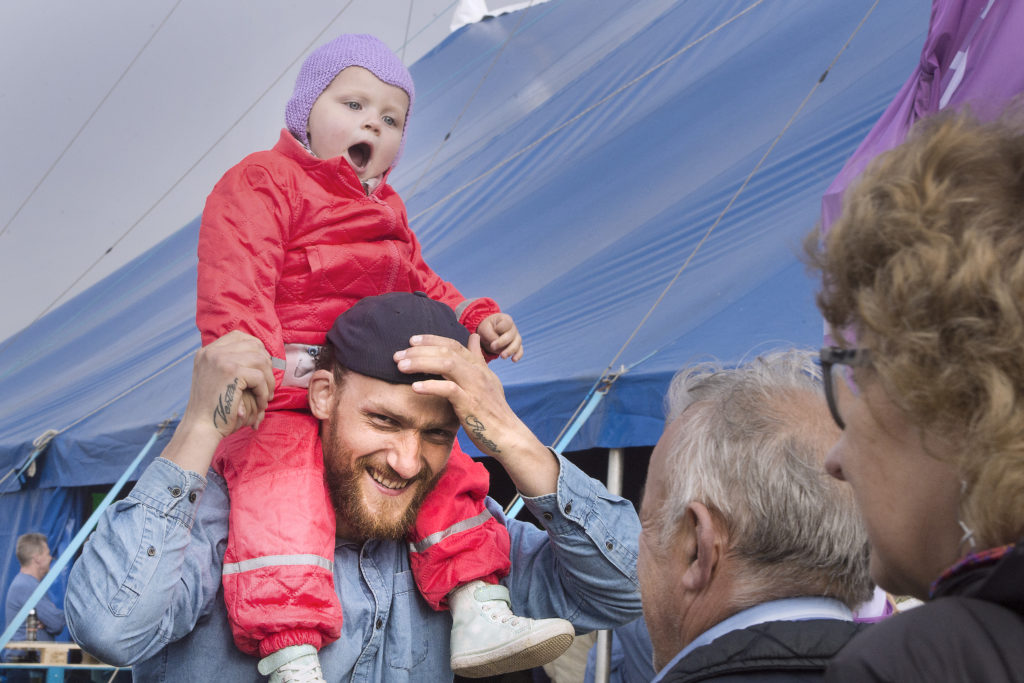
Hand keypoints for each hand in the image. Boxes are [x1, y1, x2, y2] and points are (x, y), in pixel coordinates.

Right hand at [166, 331, 274, 473]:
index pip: (238, 336)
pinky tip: (261, 403)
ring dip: (269, 380)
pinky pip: (260, 377)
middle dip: (266, 365)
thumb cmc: (213, 408)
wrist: (201, 427)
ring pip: (261, 360)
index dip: (256, 348)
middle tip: (267, 385)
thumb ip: (230, 364)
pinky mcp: (232, 372)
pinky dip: (265, 392)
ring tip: (266, 396)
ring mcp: (221, 360)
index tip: (262, 367)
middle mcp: (212, 352)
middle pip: (254, 345)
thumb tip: (262, 354)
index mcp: (207, 352)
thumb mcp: (215, 378)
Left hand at [393, 334, 556, 496]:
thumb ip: (477, 358)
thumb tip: (474, 337)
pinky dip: (431, 386)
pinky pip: (449, 389)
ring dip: (421, 363)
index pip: (453, 344)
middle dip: (420, 350)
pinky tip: (415, 387)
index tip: (411, 340)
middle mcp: (477, 372)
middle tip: (397, 354)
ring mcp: (475, 387)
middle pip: (447, 350)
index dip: (431, 339)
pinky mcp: (470, 404)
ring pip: (447, 364)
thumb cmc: (494, 411)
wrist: (508, 436)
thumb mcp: (488, 380)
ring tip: (401, 366)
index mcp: (478, 366)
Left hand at [476, 313, 523, 361]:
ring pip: (517, 344)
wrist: (488, 333)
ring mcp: (516, 337)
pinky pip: (520, 351)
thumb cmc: (487, 328)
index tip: (492, 331)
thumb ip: (490, 335)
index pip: (507, 324)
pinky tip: (513, 360)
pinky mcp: (516, 346)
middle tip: (492, 347)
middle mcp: (513, 328)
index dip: (499, 329)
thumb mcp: (484, 328)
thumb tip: (497, 345)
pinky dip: (518, 355)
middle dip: (502, 342)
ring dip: (510, 350)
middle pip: (511, 335)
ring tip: (502, 356)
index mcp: (506, 320)